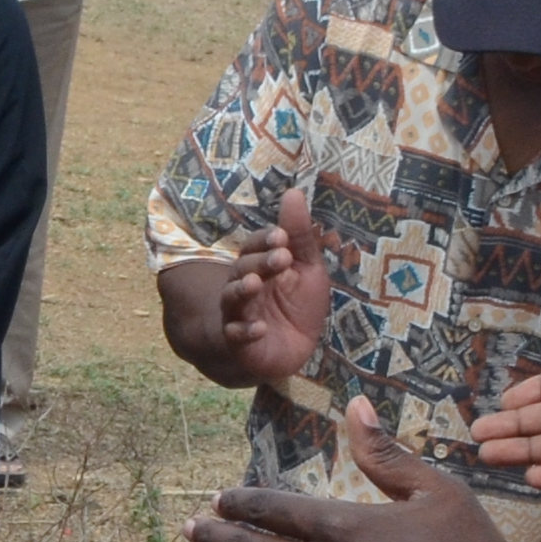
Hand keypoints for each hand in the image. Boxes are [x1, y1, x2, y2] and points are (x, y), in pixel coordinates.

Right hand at [211, 188, 333, 383]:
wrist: (291, 350)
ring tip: (254, 284)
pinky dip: (245, 331)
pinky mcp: (239, 341)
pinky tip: (259, 328)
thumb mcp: (307, 269)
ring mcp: (239, 313)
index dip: (266, 241)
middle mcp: (245, 286)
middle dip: (260, 262)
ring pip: (232, 298)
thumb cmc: (298, 306)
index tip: (282, 236)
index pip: (255, 247)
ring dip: (241, 290)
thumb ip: (300, 236)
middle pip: (243, 269)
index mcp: (260, 266)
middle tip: (281, 258)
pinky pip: (236, 335)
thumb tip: (293, 191)